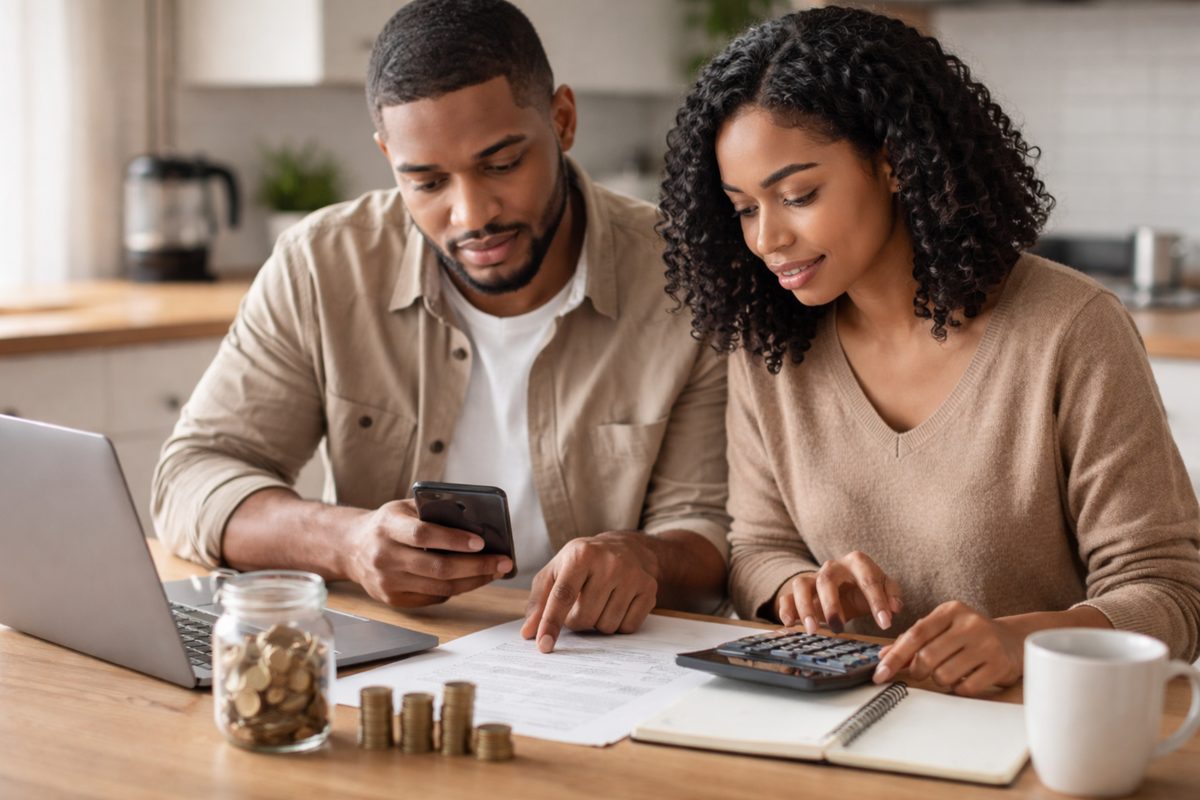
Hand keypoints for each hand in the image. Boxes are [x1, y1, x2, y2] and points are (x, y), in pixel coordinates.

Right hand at [343, 499, 512, 606]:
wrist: (352, 548)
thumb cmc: (388, 524)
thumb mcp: (404, 507)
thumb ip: (433, 510)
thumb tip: (476, 520)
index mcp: (388, 526)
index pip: (423, 535)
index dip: (454, 540)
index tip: (481, 542)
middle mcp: (384, 555)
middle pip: (438, 568)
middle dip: (476, 567)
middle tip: (503, 562)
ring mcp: (387, 581)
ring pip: (440, 588)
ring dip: (473, 581)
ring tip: (494, 572)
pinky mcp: (393, 599)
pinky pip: (433, 598)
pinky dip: (456, 590)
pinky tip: (471, 580)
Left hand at [520, 532, 658, 652]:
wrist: (627, 547)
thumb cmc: (585, 562)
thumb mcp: (556, 570)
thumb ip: (539, 600)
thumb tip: (529, 632)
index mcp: (581, 554)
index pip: (563, 596)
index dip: (551, 623)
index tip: (543, 644)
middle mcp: (609, 562)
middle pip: (584, 617)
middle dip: (576, 620)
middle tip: (580, 603)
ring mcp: (632, 576)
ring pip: (605, 626)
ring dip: (597, 622)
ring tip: (600, 600)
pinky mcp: (649, 589)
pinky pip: (627, 627)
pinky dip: (617, 623)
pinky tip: (617, 603)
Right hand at [775, 551, 901, 633]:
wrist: (845, 583)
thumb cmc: (865, 587)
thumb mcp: (884, 587)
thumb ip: (892, 595)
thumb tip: (895, 608)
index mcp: (857, 563)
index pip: (868, 579)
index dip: (877, 601)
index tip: (885, 623)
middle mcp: (832, 567)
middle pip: (827, 580)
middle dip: (831, 604)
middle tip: (838, 627)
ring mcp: (813, 577)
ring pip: (801, 585)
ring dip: (805, 607)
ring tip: (812, 630)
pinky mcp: (799, 591)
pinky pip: (787, 596)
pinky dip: (786, 609)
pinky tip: (790, 624)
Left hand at [873, 600, 1022, 696]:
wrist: (1014, 640)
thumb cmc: (970, 636)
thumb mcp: (943, 629)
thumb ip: (914, 640)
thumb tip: (883, 655)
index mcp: (951, 610)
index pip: (916, 633)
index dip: (895, 656)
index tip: (880, 673)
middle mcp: (970, 623)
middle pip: (927, 657)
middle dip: (918, 671)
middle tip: (921, 673)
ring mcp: (987, 644)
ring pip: (944, 674)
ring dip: (940, 681)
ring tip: (949, 673)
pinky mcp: (1000, 665)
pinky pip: (966, 688)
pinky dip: (959, 689)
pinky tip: (966, 679)